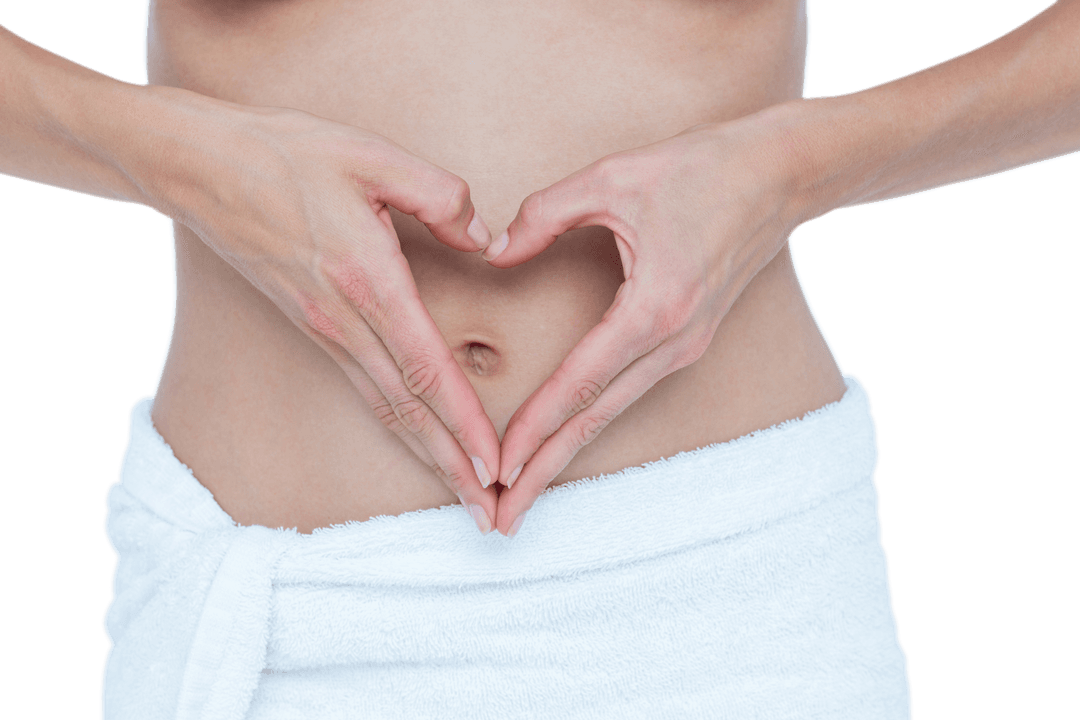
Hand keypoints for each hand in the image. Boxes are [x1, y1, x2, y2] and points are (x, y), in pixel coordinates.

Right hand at [157, 102, 501, 531]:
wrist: (200, 168)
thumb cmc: (287, 155)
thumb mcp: (372, 156)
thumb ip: (440, 195)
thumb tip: (486, 239)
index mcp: (367, 282)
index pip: (427, 372)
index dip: (465, 426)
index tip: (495, 468)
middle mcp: (343, 323)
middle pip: (408, 412)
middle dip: (452, 468)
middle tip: (490, 515)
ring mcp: (324, 331)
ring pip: (385, 410)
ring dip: (427, 457)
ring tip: (462, 495)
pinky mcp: (312, 327)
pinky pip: (363, 389)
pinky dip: (398, 425)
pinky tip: (418, 439)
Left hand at [483, 116, 804, 534]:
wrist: (782, 175)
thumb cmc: (701, 169)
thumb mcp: (613, 177)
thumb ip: (544, 215)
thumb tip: (493, 252)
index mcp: (654, 307)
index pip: (581, 382)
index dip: (534, 427)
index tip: (496, 466)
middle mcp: (673, 342)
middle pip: (595, 420)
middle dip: (543, 472)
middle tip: (499, 519)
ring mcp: (685, 348)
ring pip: (612, 414)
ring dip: (564, 454)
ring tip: (521, 493)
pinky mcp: (687, 342)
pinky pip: (629, 392)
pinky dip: (590, 422)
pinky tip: (562, 440)